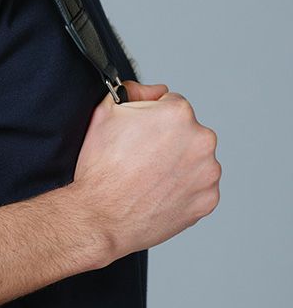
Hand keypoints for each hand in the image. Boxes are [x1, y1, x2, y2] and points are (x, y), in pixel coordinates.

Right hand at [72, 80, 221, 263]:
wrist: (100, 216)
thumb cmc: (100, 169)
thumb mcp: (104, 113)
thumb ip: (134, 91)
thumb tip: (154, 91)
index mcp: (178, 114)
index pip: (171, 104)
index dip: (150, 118)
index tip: (137, 136)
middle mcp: (201, 140)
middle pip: (187, 131)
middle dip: (168, 140)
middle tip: (140, 158)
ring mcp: (208, 172)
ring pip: (195, 159)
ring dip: (178, 164)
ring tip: (148, 178)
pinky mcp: (208, 199)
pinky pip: (199, 187)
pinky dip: (183, 189)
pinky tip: (158, 192)